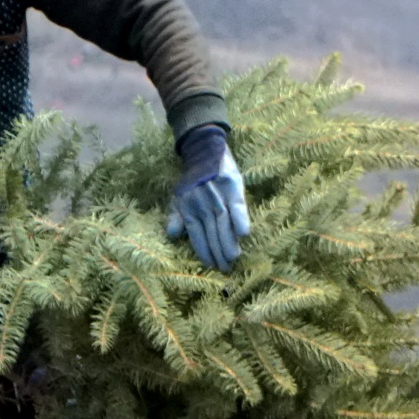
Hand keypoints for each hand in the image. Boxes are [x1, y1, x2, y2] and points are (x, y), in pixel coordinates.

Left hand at [167, 124, 251, 270]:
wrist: (204, 149)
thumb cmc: (193, 178)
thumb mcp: (180, 196)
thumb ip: (177, 216)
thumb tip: (173, 235)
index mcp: (189, 207)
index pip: (197, 234)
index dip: (204, 250)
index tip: (211, 266)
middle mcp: (202, 203)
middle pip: (212, 232)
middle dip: (218, 251)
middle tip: (226, 268)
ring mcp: (218, 196)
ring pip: (223, 223)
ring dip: (228, 241)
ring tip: (234, 257)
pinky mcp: (232, 187)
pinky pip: (237, 205)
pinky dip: (240, 218)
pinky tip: (245, 233)